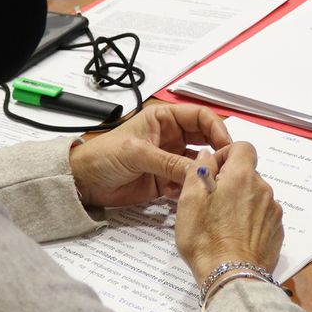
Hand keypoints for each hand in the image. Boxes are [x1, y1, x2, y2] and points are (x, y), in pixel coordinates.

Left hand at [68, 103, 231, 208]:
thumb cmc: (102, 155)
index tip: (226, 145)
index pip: (200, 117)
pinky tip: (189, 194)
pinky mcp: (166, 181)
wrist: (84, 182)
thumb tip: (198, 170)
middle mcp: (172, 137)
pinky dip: (191, 189)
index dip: (216, 129)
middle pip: (206, 140)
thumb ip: (168, 162)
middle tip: (227, 166)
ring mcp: (170, 159)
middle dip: (216, 152)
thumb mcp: (137, 153)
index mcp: (164, 119)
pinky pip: (188, 183)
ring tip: (210, 182)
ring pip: (199, 164)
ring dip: (205, 172)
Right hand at [175, 142, 283, 282]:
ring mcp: (273, 211)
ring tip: (222, 224)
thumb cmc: (205, 239)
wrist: (231, 276)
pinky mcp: (277, 231)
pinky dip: (251, 221)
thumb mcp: (189, 201)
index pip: (242, 147)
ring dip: (240, 203)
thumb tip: (208, 157)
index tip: (212, 173)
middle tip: (210, 204)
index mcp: (242, 176)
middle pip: (247, 174)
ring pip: (255, 196)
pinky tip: (236, 237)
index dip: (225, 155)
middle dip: (230, 183)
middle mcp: (263, 189)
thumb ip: (198, 171)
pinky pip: (263, 216)